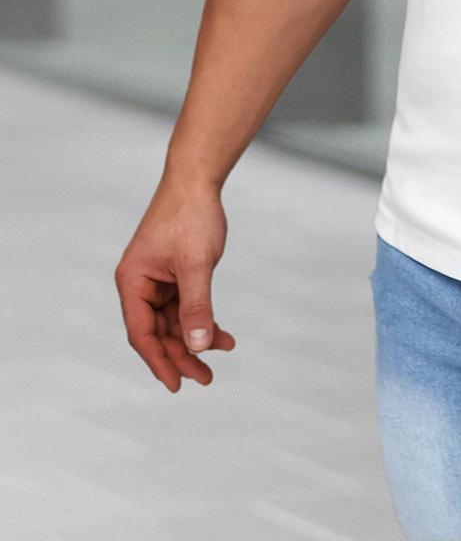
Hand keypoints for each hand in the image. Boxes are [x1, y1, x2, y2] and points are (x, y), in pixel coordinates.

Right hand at [115, 181, 236, 391]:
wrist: (198, 179)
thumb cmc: (191, 215)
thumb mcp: (196, 265)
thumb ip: (197, 306)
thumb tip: (198, 345)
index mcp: (132, 282)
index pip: (141, 334)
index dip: (158, 362)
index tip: (176, 385)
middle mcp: (140, 284)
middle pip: (158, 332)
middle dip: (182, 354)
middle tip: (206, 378)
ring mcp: (157, 279)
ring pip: (173, 321)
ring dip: (196, 337)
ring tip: (224, 351)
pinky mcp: (174, 273)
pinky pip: (185, 305)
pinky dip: (202, 318)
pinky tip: (223, 333)